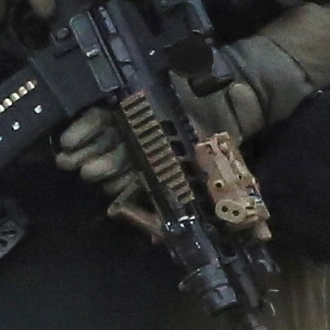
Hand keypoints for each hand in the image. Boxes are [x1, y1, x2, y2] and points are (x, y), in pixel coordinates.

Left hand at [64, 91, 267, 243]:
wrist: (232, 94)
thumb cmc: (224, 138)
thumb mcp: (232, 173)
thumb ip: (241, 203)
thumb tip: (262, 235)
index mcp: (159, 172)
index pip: (134, 186)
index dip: (120, 192)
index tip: (110, 200)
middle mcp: (140, 153)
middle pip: (112, 164)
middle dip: (96, 169)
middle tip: (84, 172)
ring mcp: (129, 128)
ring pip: (100, 144)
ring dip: (82, 152)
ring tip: (67, 159)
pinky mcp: (121, 105)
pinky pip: (97, 118)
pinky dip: (81, 128)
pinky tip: (67, 138)